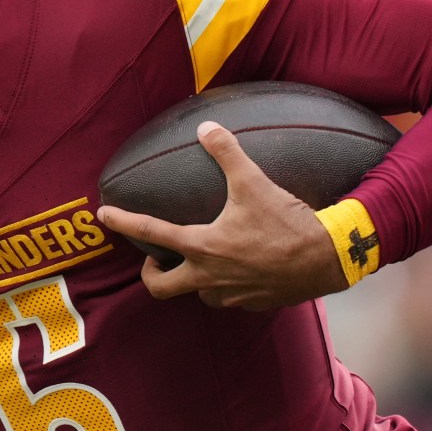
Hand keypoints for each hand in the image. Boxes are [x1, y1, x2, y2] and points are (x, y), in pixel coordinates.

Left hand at [95, 122, 346, 309]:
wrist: (327, 259)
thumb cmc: (287, 223)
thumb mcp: (254, 182)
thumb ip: (226, 153)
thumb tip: (206, 126)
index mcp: (202, 246)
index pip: (150, 233)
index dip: (123, 222)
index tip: (105, 216)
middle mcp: (209, 277)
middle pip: (160, 288)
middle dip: (150, 274)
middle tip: (154, 259)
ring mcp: (230, 295)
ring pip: (197, 294)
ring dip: (192, 280)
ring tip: (199, 262)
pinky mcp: (252, 304)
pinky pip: (228, 299)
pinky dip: (224, 286)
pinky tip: (237, 270)